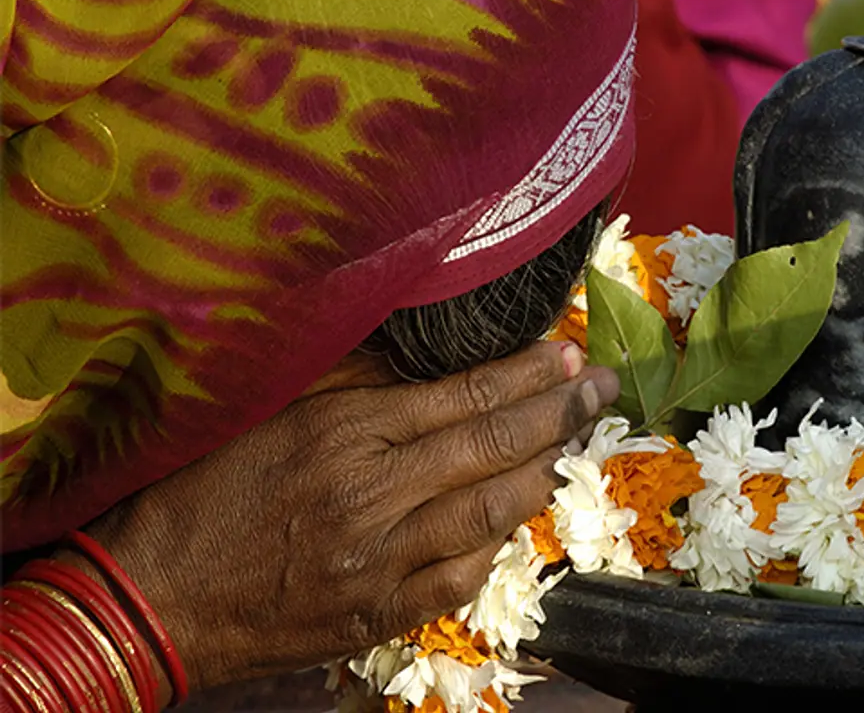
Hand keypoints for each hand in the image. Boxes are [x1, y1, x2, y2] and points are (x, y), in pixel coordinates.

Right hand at [65, 342, 617, 695]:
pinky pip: (461, 579)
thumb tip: (425, 355)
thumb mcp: (269, 412)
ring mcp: (379, 561)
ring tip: (577, 447)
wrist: (157, 595)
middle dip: (558, 414)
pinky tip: (515, 521)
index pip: (462, 395)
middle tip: (601, 389)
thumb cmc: (205, 492)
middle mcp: (370, 493)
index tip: (566, 355)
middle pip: (490, 447)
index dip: (525, 374)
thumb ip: (350, 381)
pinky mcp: (378, 613)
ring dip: (544, 476)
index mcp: (342, 432)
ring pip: (490, 512)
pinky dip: (497, 546)